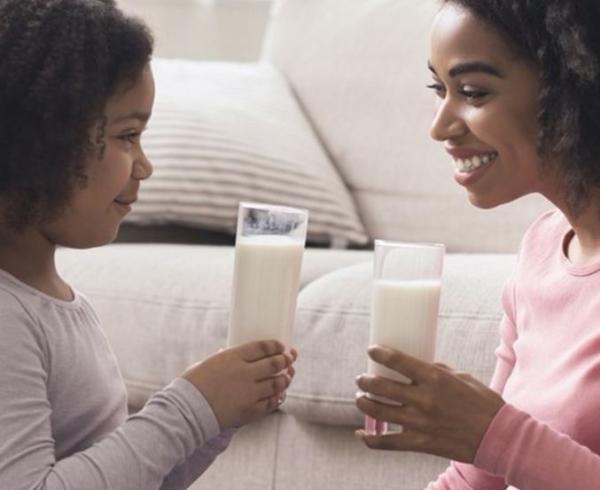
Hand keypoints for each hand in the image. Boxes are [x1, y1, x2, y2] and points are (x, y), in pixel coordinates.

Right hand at [182, 340, 296, 429]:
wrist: (186, 411)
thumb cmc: (193, 384)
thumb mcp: (210, 363)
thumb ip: (228, 358)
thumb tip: (240, 355)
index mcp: (233, 357)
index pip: (263, 347)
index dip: (276, 345)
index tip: (281, 346)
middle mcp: (245, 373)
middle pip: (274, 363)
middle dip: (286, 359)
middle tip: (291, 357)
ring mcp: (249, 393)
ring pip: (277, 383)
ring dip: (286, 378)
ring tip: (289, 375)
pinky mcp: (250, 411)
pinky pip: (271, 403)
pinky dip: (277, 397)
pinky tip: (280, 393)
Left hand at [355, 345, 503, 462]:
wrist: (499, 437)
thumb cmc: (483, 403)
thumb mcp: (461, 377)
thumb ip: (436, 370)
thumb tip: (416, 367)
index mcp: (434, 378)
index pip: (397, 361)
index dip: (379, 354)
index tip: (371, 350)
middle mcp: (423, 399)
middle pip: (381, 386)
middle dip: (365, 380)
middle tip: (361, 378)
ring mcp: (419, 423)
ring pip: (378, 411)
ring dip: (363, 403)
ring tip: (361, 398)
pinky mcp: (419, 444)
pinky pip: (387, 443)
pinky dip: (370, 440)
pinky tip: (361, 434)